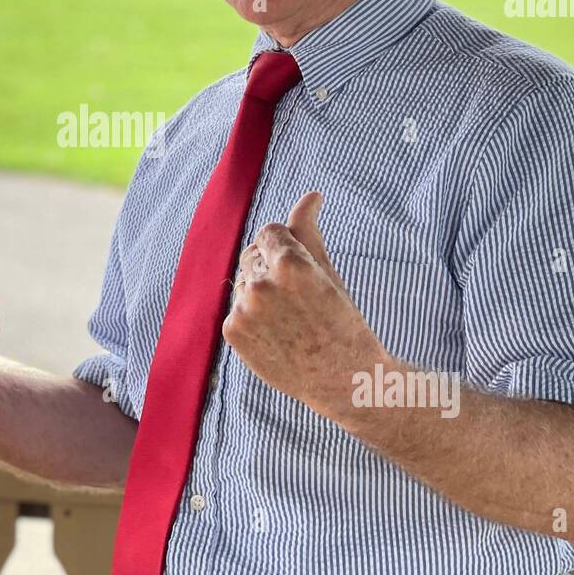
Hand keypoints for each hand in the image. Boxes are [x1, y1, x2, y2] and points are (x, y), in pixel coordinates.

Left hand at [221, 191, 382, 421]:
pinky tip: (276, 334)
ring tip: (289, 318)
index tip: (300, 270)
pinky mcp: (232, 331)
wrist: (341, 379)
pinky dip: (251, 316)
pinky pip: (236, 308)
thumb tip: (311, 195)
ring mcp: (244, 309)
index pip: (269, 232)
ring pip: (244, 281)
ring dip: (260, 291)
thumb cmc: (341, 321)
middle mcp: (262, 284)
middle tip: (298, 298)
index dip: (285, 248)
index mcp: (290, 264)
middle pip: (252, 254)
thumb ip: (309, 230)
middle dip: (270, 267)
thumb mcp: (328, 272)